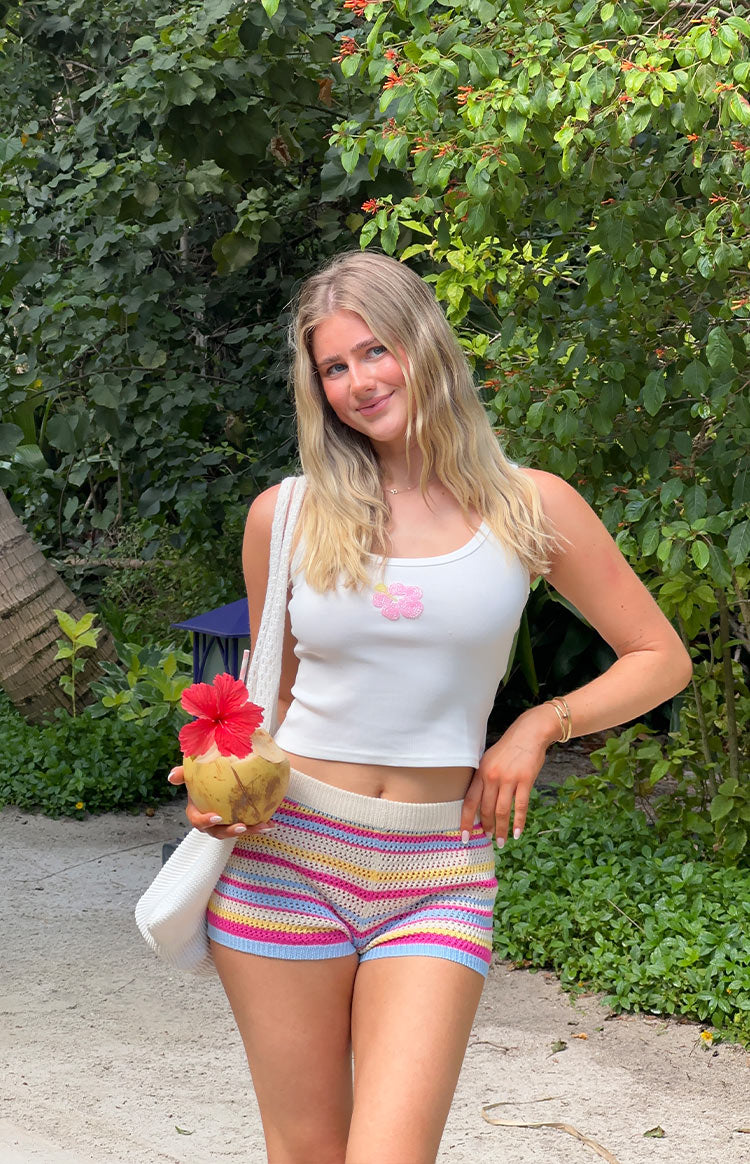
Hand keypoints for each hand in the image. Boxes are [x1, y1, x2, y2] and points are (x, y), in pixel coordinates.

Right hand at [167, 764, 274, 840]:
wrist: (223, 773)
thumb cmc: (203, 773)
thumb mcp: (193, 771)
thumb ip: (183, 773)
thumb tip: (171, 776)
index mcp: (197, 811)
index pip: (197, 820)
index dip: (205, 821)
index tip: (217, 816)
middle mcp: (211, 821)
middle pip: (218, 832)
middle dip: (230, 832)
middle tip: (242, 826)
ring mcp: (226, 823)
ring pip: (236, 831)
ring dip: (250, 830)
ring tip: (263, 826)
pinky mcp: (240, 822)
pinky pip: (249, 825)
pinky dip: (259, 825)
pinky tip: (271, 823)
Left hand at [460, 708, 555, 844]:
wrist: (528, 734)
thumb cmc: (508, 749)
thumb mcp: (488, 760)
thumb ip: (482, 779)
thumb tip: (477, 802)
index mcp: (480, 773)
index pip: (470, 802)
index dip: (466, 821)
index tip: (464, 836)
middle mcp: (492, 777)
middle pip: (486, 809)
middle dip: (486, 827)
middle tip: (487, 839)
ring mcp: (509, 779)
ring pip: (502, 811)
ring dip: (501, 829)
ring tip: (500, 841)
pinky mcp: (525, 780)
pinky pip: (520, 806)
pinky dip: (518, 822)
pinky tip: (517, 833)